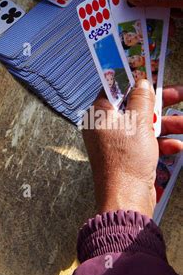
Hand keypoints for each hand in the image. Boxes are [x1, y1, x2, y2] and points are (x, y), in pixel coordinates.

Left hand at [83, 80, 180, 217]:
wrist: (127, 200)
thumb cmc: (126, 161)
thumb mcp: (138, 123)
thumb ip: (141, 99)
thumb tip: (142, 83)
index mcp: (99, 114)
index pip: (115, 88)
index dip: (135, 80)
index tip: (150, 73)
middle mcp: (104, 126)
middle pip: (134, 106)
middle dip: (159, 103)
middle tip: (179, 94)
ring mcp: (116, 142)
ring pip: (144, 125)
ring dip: (166, 124)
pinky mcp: (127, 157)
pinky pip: (146, 143)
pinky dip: (161, 143)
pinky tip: (176, 146)